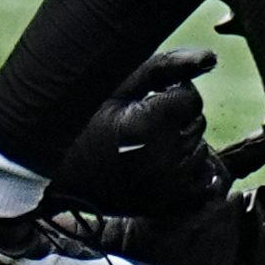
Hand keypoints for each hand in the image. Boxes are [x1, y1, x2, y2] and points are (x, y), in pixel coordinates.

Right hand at [48, 48, 232, 216]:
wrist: (53, 177)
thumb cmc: (83, 123)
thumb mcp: (118, 87)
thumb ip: (167, 67)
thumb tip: (211, 59)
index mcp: (148, 125)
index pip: (190, 99)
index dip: (168, 98)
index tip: (140, 108)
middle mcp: (161, 159)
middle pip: (196, 124)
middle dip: (174, 122)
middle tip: (136, 132)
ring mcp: (165, 187)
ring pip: (200, 151)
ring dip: (180, 147)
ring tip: (141, 152)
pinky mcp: (166, 206)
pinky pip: (204, 182)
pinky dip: (191, 174)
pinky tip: (162, 170)